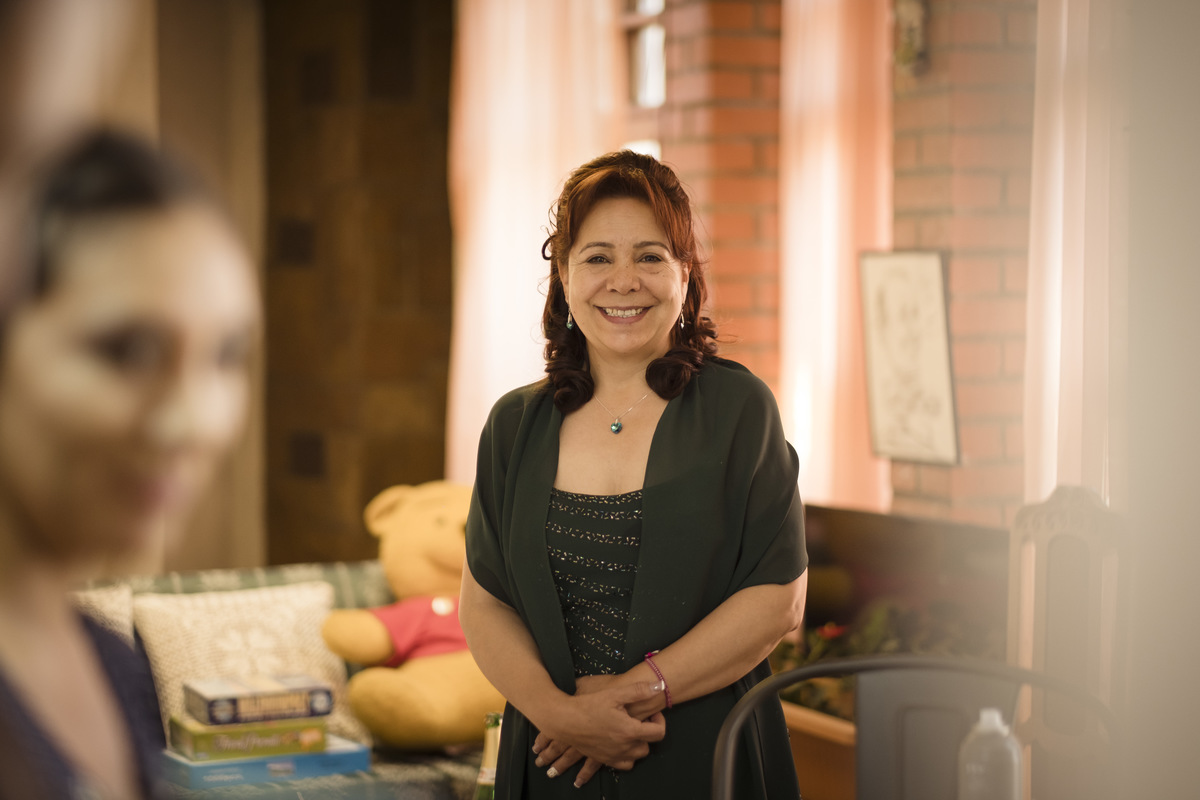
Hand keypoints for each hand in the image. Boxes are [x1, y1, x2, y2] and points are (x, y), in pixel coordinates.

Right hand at [530, 680, 665, 782]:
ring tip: (630, 730)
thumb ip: (639, 690)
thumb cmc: (589, 705)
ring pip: (637, 756)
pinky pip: (624, 764)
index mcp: (630, 731)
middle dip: (648, 732)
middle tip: (640, 718)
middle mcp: (625, 747)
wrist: (564, 720)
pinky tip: (621, 744)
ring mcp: (614, 755)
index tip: (651, 711)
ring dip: (638, 744)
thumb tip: (660, 686)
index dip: (659, 720)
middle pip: (648, 745)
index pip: (658, 732)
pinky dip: (627, 756)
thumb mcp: (615, 694)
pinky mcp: (604, 759)